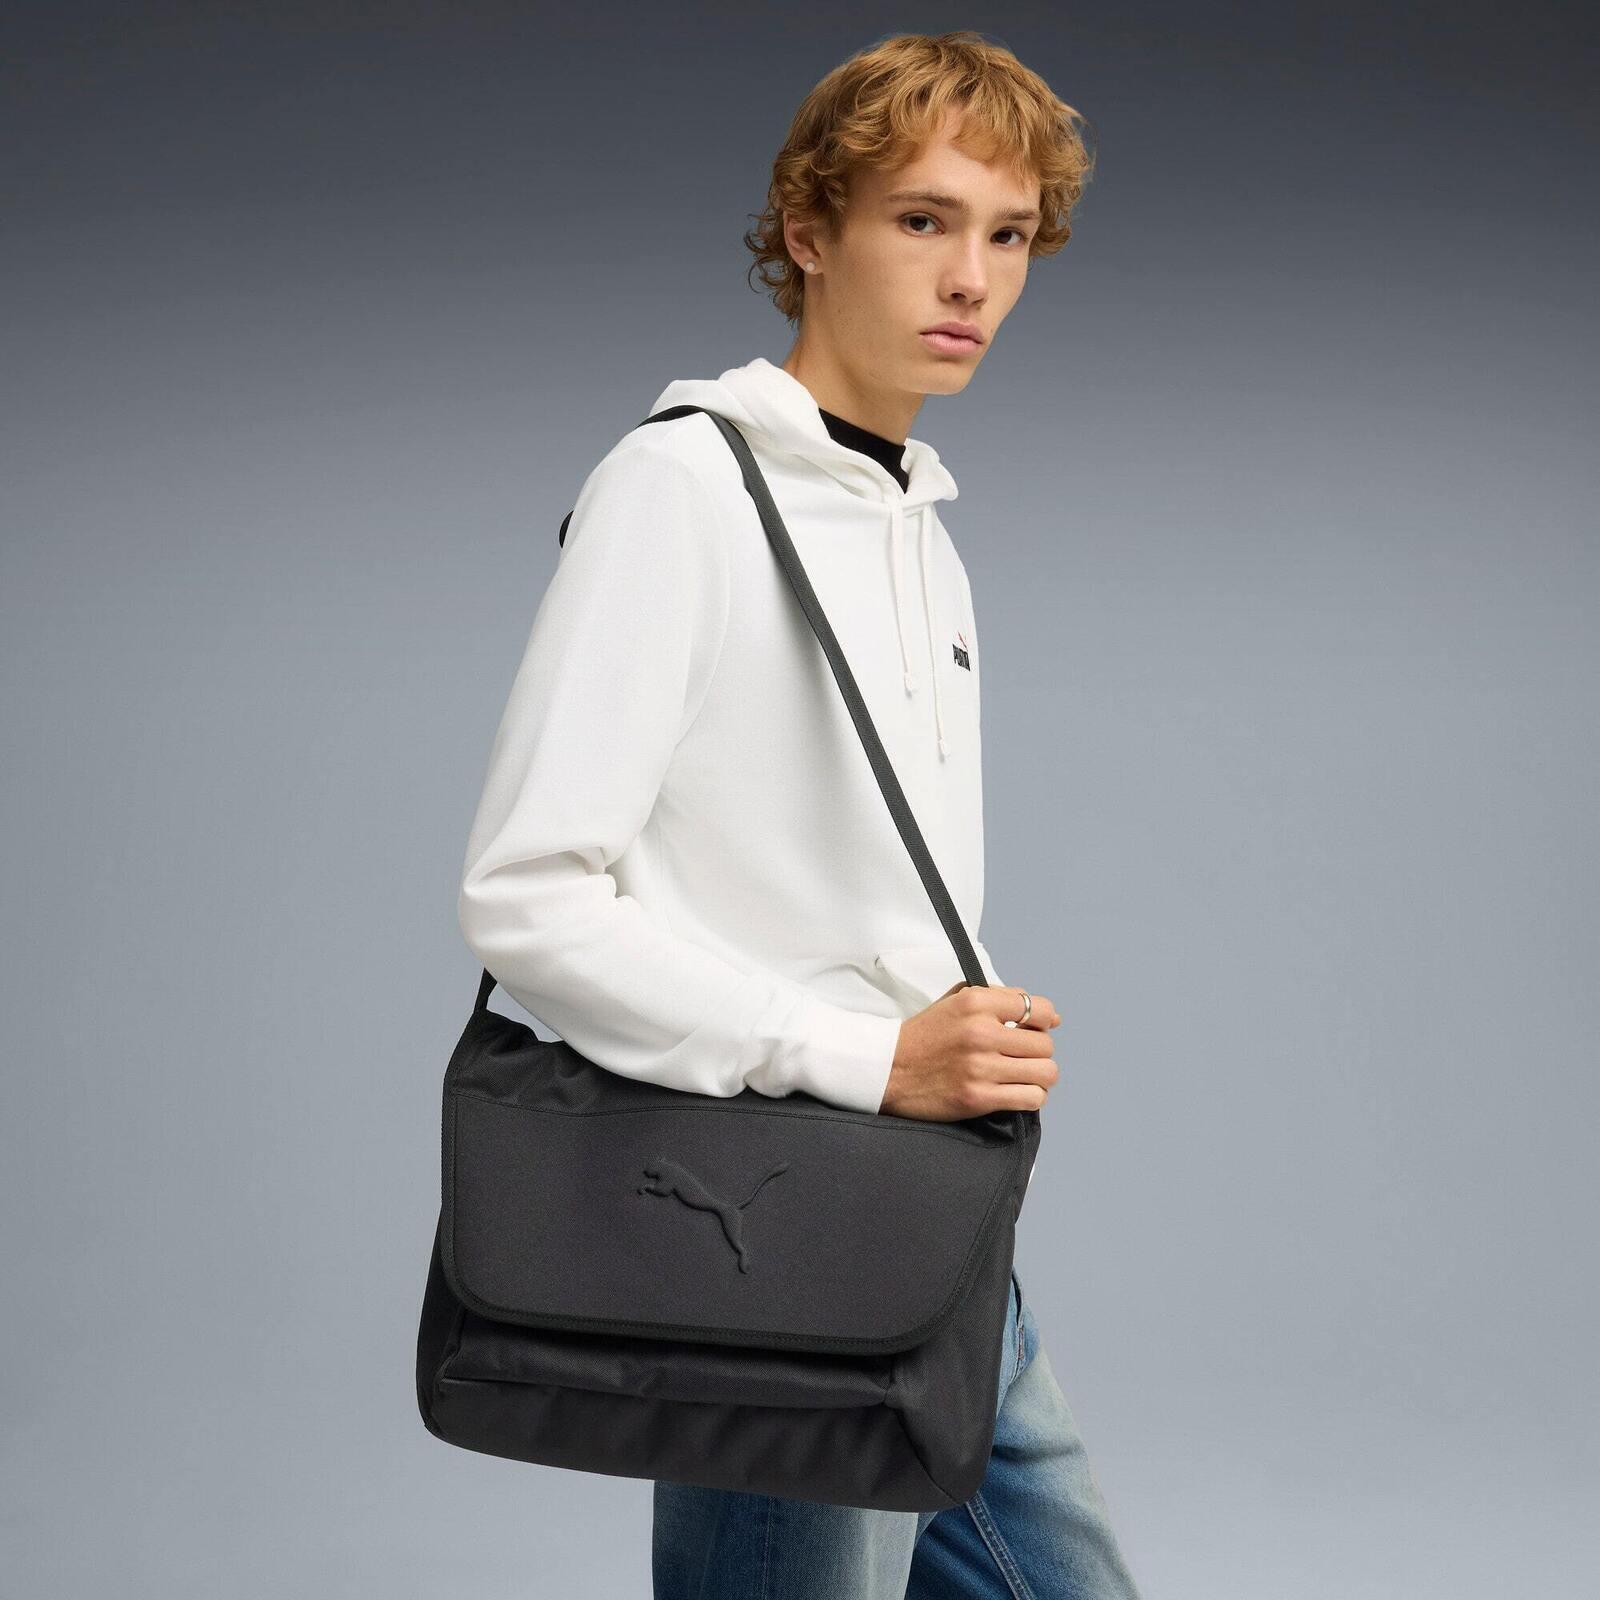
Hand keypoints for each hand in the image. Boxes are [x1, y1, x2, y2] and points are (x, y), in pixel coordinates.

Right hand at [880, 981, 1060, 1121]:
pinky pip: (1031, 1098)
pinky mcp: (978, 1098)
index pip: (1039, 1008)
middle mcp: (981, 1033)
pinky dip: (1031, 1097)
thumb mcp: (957, 1001)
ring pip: (1045, 1073)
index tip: (1035, 1028)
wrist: (889, 1069)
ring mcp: (980, 1068)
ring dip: (1039, 1076)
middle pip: (1045, 1045)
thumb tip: (1052, 1017)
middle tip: (1021, 1056)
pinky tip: (1017, 1092)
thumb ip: (1000, 998)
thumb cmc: (926, 1035)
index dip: (1044, 1020)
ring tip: (1023, 1075)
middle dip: (1038, 1051)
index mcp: (976, 1003)